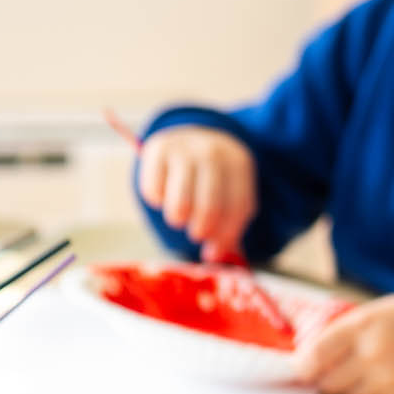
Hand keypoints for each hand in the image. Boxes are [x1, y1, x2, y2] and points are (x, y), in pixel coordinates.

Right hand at [136, 126, 254, 254]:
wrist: (192, 136)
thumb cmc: (214, 177)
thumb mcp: (231, 194)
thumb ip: (228, 228)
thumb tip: (213, 257)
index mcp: (239, 163)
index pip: (237, 207)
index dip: (225, 235)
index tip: (213, 250)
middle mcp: (213, 152)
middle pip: (209, 206)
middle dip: (202, 229)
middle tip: (197, 234)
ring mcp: (185, 149)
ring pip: (180, 203)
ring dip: (179, 218)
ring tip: (180, 216)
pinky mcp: (158, 149)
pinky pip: (154, 192)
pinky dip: (158, 201)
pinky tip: (164, 195)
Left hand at [294, 292, 393, 393]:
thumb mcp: (375, 314)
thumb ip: (342, 335)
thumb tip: (305, 361)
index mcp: (363, 325)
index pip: (317, 354)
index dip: (303, 366)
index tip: (301, 369)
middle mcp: (374, 353)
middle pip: (329, 381)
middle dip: (325, 378)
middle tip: (332, 370)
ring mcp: (389, 377)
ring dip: (349, 387)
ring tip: (366, 370)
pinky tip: (388, 377)